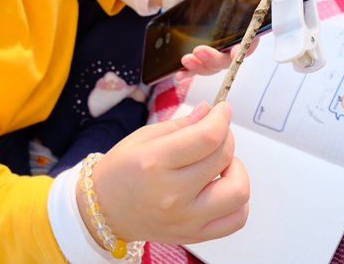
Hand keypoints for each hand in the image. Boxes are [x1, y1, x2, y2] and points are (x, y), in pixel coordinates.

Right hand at [76, 102, 249, 244]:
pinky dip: (238, 201)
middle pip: (223, 157)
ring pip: (238, 191)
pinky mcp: (195, 233)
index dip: (221, 118)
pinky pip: (236, 219)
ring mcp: (186, 218)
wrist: (105, 211)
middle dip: (225, 136)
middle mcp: (172, 193)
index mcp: (155, 162)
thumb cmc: (119, 173)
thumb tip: (209, 112)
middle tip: (215, 132)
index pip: (207, 137)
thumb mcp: (142, 138)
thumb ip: (180, 125)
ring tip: (219, 164)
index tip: (222, 110)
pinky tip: (221, 187)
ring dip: (236, 170)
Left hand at [176, 40, 258, 79]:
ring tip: (186, 59)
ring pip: (213, 66)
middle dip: (214, 59)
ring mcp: (217, 50)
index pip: (249, 41)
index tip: (233, 52)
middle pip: (228, 59)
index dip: (243, 49)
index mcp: (245, 24)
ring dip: (200, 66)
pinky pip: (197, 67)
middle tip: (198, 51)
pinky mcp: (201, 53)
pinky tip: (180, 74)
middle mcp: (233, 41)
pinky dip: (189, 73)